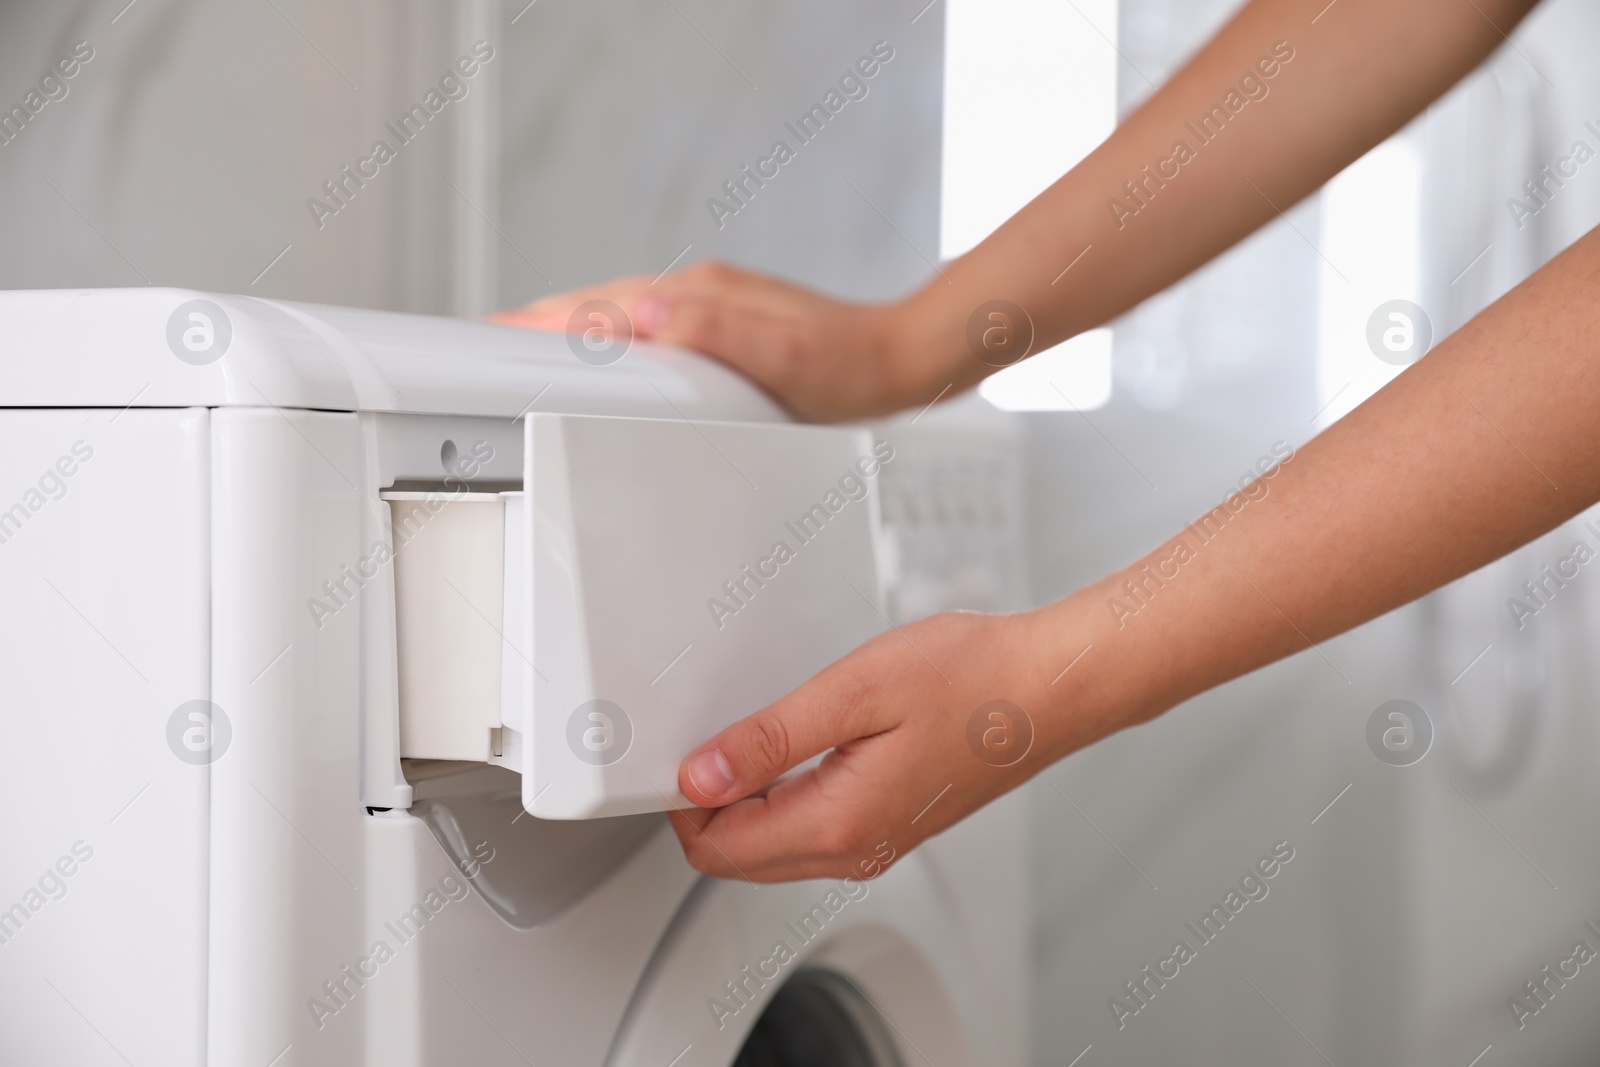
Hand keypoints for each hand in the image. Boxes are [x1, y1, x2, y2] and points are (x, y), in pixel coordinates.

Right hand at [491, 260, 933, 421]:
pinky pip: (650, 323)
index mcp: (700, 297)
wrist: (903, 360)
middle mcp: (700, 291)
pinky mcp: (728, 322)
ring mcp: (713, 304)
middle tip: (489, 342)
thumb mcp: (783, 358)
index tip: (492, 333)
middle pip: (599, 302)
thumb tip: (644, 313)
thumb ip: (713, 332)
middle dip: (541, 320)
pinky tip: (612, 355)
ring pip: (622, 309)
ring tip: (530, 347)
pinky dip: (614, 336)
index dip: (542, 322)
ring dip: (574, 325)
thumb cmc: (849, 370)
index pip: (599, 306)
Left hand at [667, 605, 1103, 882]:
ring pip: (771, 849)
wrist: (1049, 689)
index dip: (683, 800)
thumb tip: (699, 777)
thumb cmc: (972, 680)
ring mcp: (876, 843)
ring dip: (743, 803)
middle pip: (737, 859)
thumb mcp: (854, 691)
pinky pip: (809, 832)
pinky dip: (782, 799)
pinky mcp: (891, 825)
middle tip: (708, 736)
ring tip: (749, 735)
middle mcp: (856, 850)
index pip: (717, 850)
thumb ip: (769, 741)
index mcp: (840, 823)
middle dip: (705, 807)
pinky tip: (792, 747)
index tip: (686, 746)